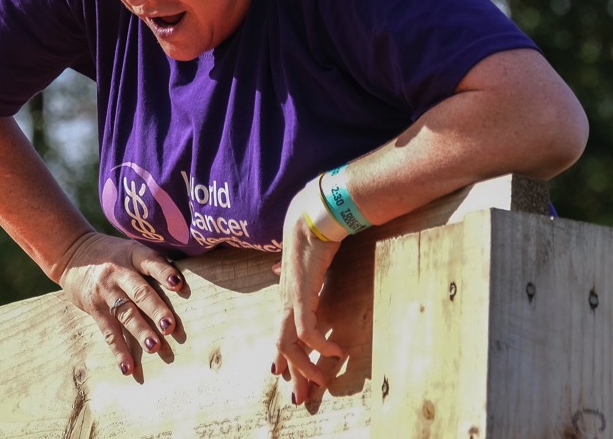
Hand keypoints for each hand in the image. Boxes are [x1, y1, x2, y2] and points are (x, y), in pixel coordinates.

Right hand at [58, 231, 184, 376]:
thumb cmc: (113, 255)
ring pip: (125, 313)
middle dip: (155, 310)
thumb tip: (184, 287)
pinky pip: (109, 331)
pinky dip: (119, 351)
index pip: (151, 262)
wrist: (72, 252)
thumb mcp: (131, 250)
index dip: (164, 272)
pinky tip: (128, 368)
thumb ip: (152, 265)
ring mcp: (106, 291)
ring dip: (140, 331)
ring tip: (154, 347)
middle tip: (170, 326)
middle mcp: (119, 272)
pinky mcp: (94, 308)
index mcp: (133, 254)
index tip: (178, 285)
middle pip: (139, 292)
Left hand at [271, 191, 345, 404]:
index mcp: (289, 295)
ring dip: (305, 366)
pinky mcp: (301, 294)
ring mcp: (291, 298)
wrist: (311, 217)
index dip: (283, 356)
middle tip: (302, 395)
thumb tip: (278, 271)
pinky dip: (319, 345)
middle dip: (293, 372)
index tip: (281, 374)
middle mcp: (285, 300)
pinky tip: (335, 351)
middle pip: (282, 345)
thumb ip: (292, 273)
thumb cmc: (312, 236)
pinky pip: (306, 330)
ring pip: (290, 343)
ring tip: (322, 380)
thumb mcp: (306, 264)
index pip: (282, 332)